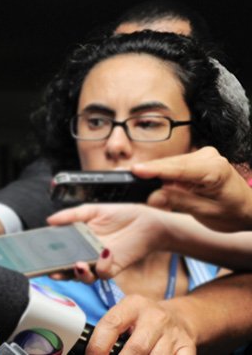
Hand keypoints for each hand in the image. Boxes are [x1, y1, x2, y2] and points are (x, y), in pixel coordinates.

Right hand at [47, 204, 175, 281]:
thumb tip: (50, 219)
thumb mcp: (93, 210)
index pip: (57, 251)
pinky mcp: (113, 268)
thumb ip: (71, 215)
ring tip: (77, 265)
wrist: (147, 222)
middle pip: (66, 268)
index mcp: (77, 240)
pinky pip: (104, 274)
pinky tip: (104, 254)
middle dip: (58, 273)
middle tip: (52, 271)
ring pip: (83, 277)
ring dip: (78, 274)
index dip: (47, 256)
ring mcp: (98, 263)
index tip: (37, 257)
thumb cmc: (121, 215)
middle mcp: (85, 254)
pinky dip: (102, 267)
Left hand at [87, 295, 195, 354]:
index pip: (111, 325)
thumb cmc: (143, 320)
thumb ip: (110, 331)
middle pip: (136, 348)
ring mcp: (173, 334)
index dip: (98, 346)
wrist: (179, 317)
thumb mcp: (125, 315)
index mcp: (133, 305)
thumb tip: (93, 352)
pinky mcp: (188, 347)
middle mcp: (156, 317)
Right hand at [132, 146, 251, 231]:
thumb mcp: (206, 212)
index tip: (135, 170)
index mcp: (216, 169)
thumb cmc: (232, 212)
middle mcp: (209, 157)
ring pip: (170, 164)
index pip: (180, 169)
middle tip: (128, 181)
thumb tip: (153, 197)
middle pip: (172, 164)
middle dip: (151, 173)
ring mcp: (203, 156)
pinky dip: (163, 175)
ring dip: (156, 174)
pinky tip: (154, 181)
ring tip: (140, 184)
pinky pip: (174, 166)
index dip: (155, 170)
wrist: (247, 209)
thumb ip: (179, 201)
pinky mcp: (196, 160)